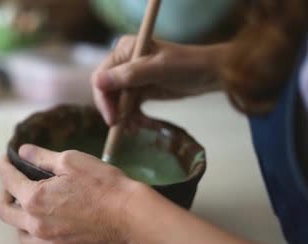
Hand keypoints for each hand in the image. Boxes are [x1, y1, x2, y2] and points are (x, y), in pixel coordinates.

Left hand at [0, 144, 143, 243]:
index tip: (6, 160)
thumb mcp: (71, 160)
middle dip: (4, 192)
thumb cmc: (104, 185)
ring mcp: (47, 239)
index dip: (4, 166)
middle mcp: (36, 222)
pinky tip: (42, 219)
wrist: (130, 215)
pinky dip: (30, 230)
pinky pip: (34, 242)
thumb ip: (41, 157)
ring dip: (16, 214)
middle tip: (14, 180)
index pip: (8, 180)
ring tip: (27, 201)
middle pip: (4, 210)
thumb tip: (23, 151)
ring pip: (17, 229)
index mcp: (35, 198)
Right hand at [92, 36, 227, 124]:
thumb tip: (97, 81)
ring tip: (139, 128)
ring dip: (126, 117)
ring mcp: (131, 76)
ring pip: (117, 103)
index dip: (104, 100)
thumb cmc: (187, 66)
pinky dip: (134, 117)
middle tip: (126, 129)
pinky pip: (128, 107)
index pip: (102, 78)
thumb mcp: (158, 70)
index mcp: (125, 50)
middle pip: (108, 92)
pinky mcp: (140, 89)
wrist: (210, 74)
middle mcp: (124, 62)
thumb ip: (129, 75)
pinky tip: (143, 125)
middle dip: (116, 111)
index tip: (113, 120)